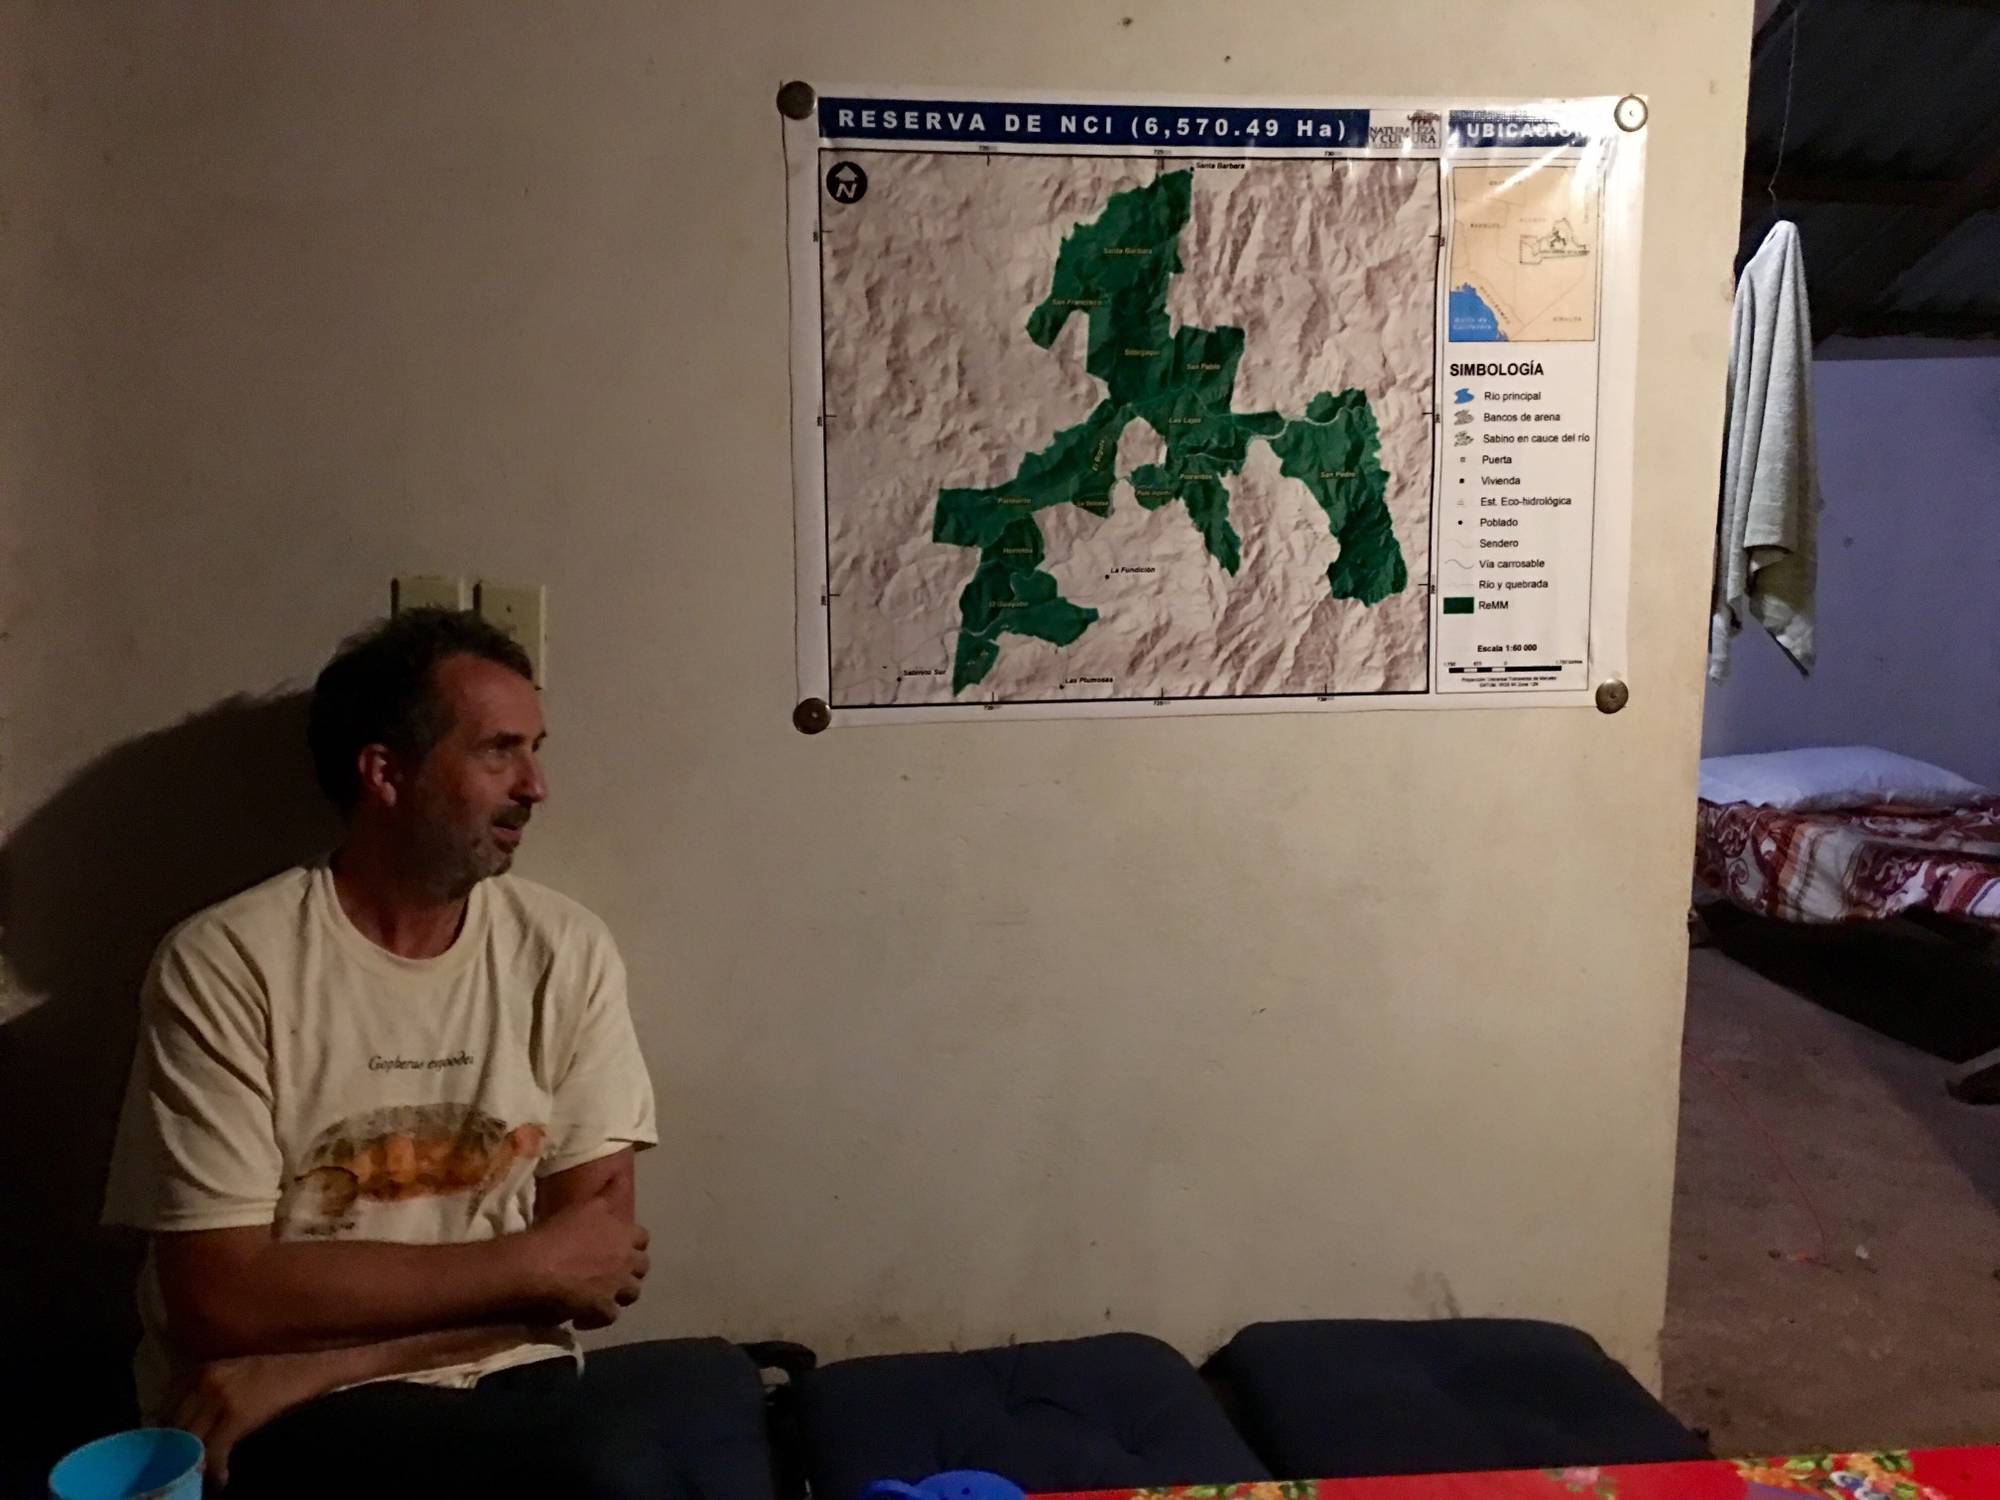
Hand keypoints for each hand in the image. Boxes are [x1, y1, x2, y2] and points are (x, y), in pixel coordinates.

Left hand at [166, 1348, 354, 1489]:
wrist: (312, 1370)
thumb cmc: (276, 1374)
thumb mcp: (233, 1373)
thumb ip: (207, 1391)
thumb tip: (184, 1426)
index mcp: (201, 1370)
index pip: (165, 1409)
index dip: (163, 1436)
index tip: (166, 1454)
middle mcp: (205, 1380)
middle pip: (174, 1426)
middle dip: (174, 1452)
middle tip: (178, 1471)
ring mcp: (220, 1396)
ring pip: (191, 1440)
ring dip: (192, 1464)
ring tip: (198, 1479)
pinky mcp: (237, 1414)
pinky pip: (214, 1450)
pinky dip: (215, 1470)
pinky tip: (221, 1480)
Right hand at [527, 1177, 648, 1328]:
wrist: (537, 1264)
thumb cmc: (558, 1230)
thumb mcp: (587, 1205)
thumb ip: (608, 1194)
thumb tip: (620, 1177)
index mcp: (623, 1233)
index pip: (643, 1237)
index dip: (632, 1242)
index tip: (619, 1245)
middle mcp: (625, 1259)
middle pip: (643, 1266)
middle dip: (631, 1268)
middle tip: (612, 1271)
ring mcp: (617, 1285)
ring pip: (632, 1293)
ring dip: (619, 1294)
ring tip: (602, 1294)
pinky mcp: (603, 1308)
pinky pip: (610, 1316)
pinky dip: (598, 1318)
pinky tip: (583, 1317)